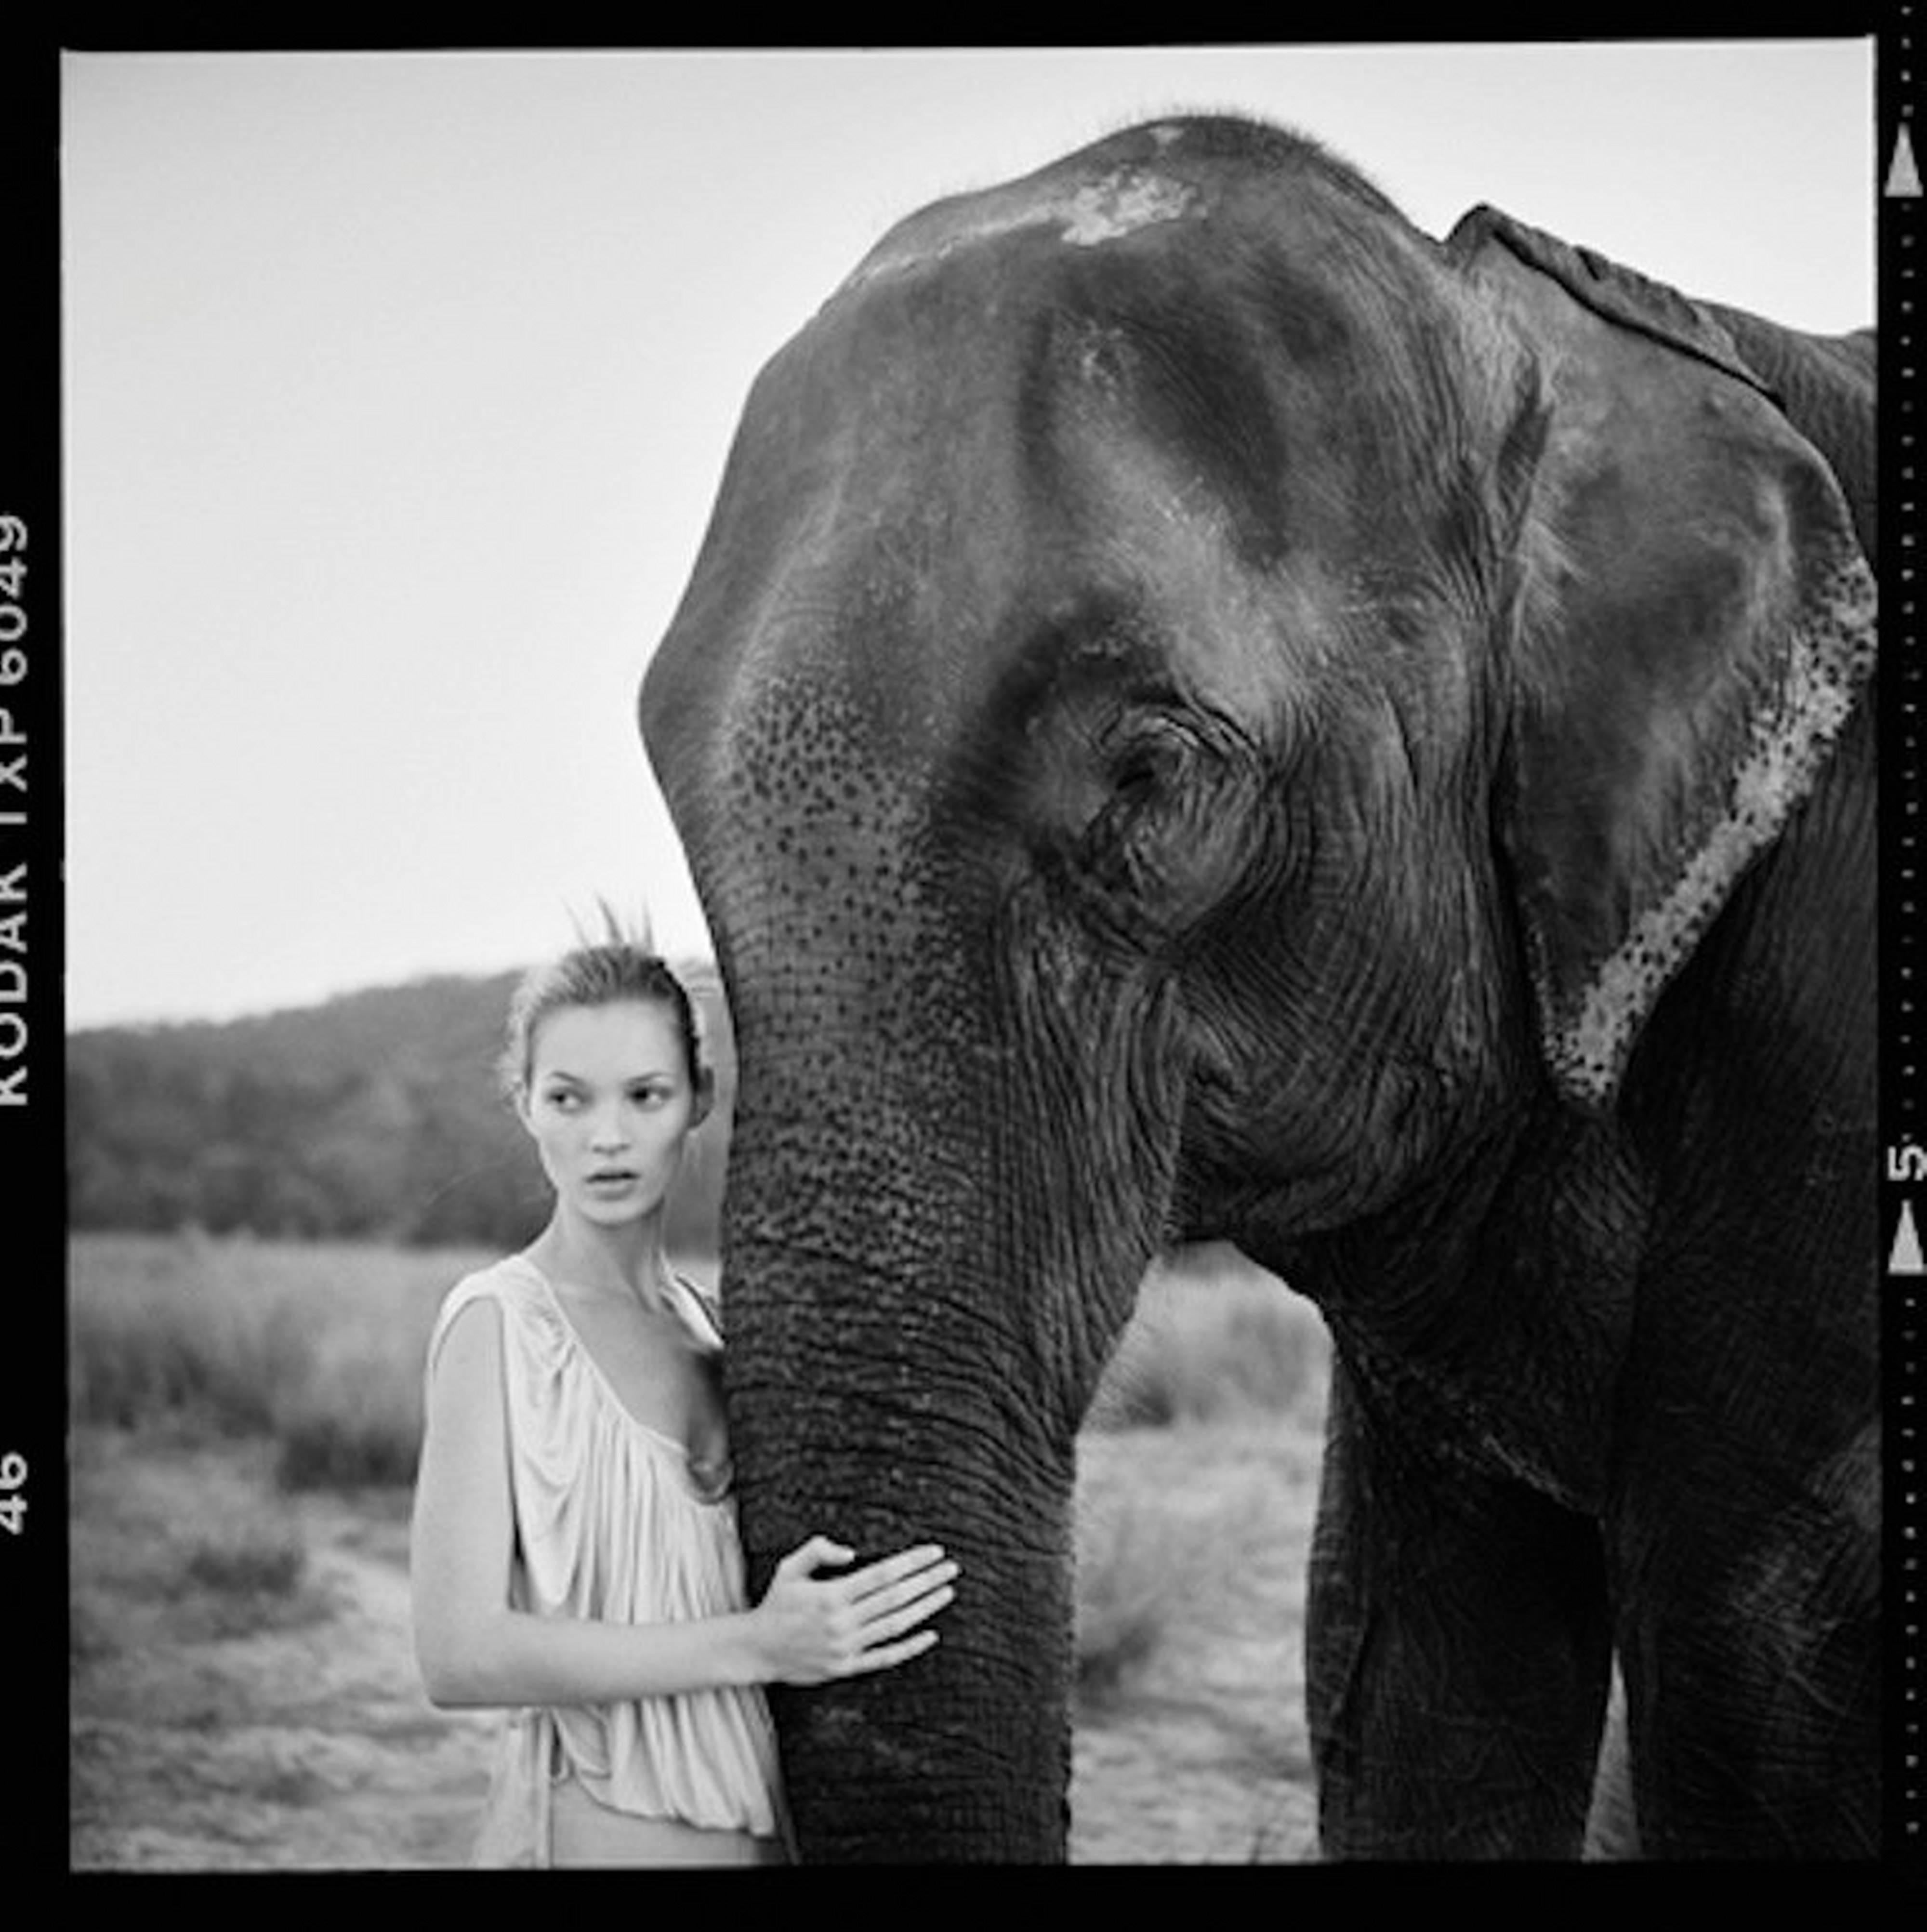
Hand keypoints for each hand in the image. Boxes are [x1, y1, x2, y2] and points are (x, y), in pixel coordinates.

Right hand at [750, 1536, 958, 1685]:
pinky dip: (910, 1647)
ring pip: (895, 1625)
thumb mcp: (789, 1568)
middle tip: (952, 1568)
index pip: (883, 1574)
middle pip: (895, 1598)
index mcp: (831, 1595)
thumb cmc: (777, 1603)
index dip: (912, 1562)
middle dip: (927, 1581)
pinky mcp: (847, 1668)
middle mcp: (842, 1622)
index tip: (935, 1552)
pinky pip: (885, 1658)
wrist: (757, 1649)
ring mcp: (846, 1647)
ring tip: (947, 1592)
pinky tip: (930, 1635)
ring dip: (925, 1608)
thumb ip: (818, 1550)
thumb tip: (852, 1553)